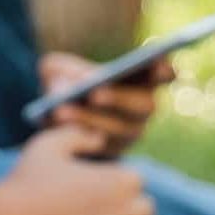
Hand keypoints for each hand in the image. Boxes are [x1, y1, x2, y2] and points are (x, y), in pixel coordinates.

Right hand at [1, 125, 189, 214]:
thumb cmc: (24, 184)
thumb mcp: (46, 146)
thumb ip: (78, 135)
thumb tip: (99, 136)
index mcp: (119, 177)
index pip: (134, 182)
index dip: (114, 187)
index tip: (94, 193)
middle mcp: (130, 207)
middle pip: (145, 207)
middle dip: (128, 209)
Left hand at [39, 52, 172, 155]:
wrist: (51, 114)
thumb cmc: (64, 82)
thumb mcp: (58, 69)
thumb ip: (62, 70)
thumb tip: (69, 87)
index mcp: (141, 80)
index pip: (164, 74)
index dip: (164, 69)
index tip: (155, 61)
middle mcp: (143, 108)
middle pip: (144, 105)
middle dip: (119, 98)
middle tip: (95, 93)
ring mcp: (130, 132)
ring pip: (119, 129)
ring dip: (90, 119)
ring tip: (62, 110)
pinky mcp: (111, 152)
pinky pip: (99, 147)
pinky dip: (78, 134)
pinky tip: (57, 124)